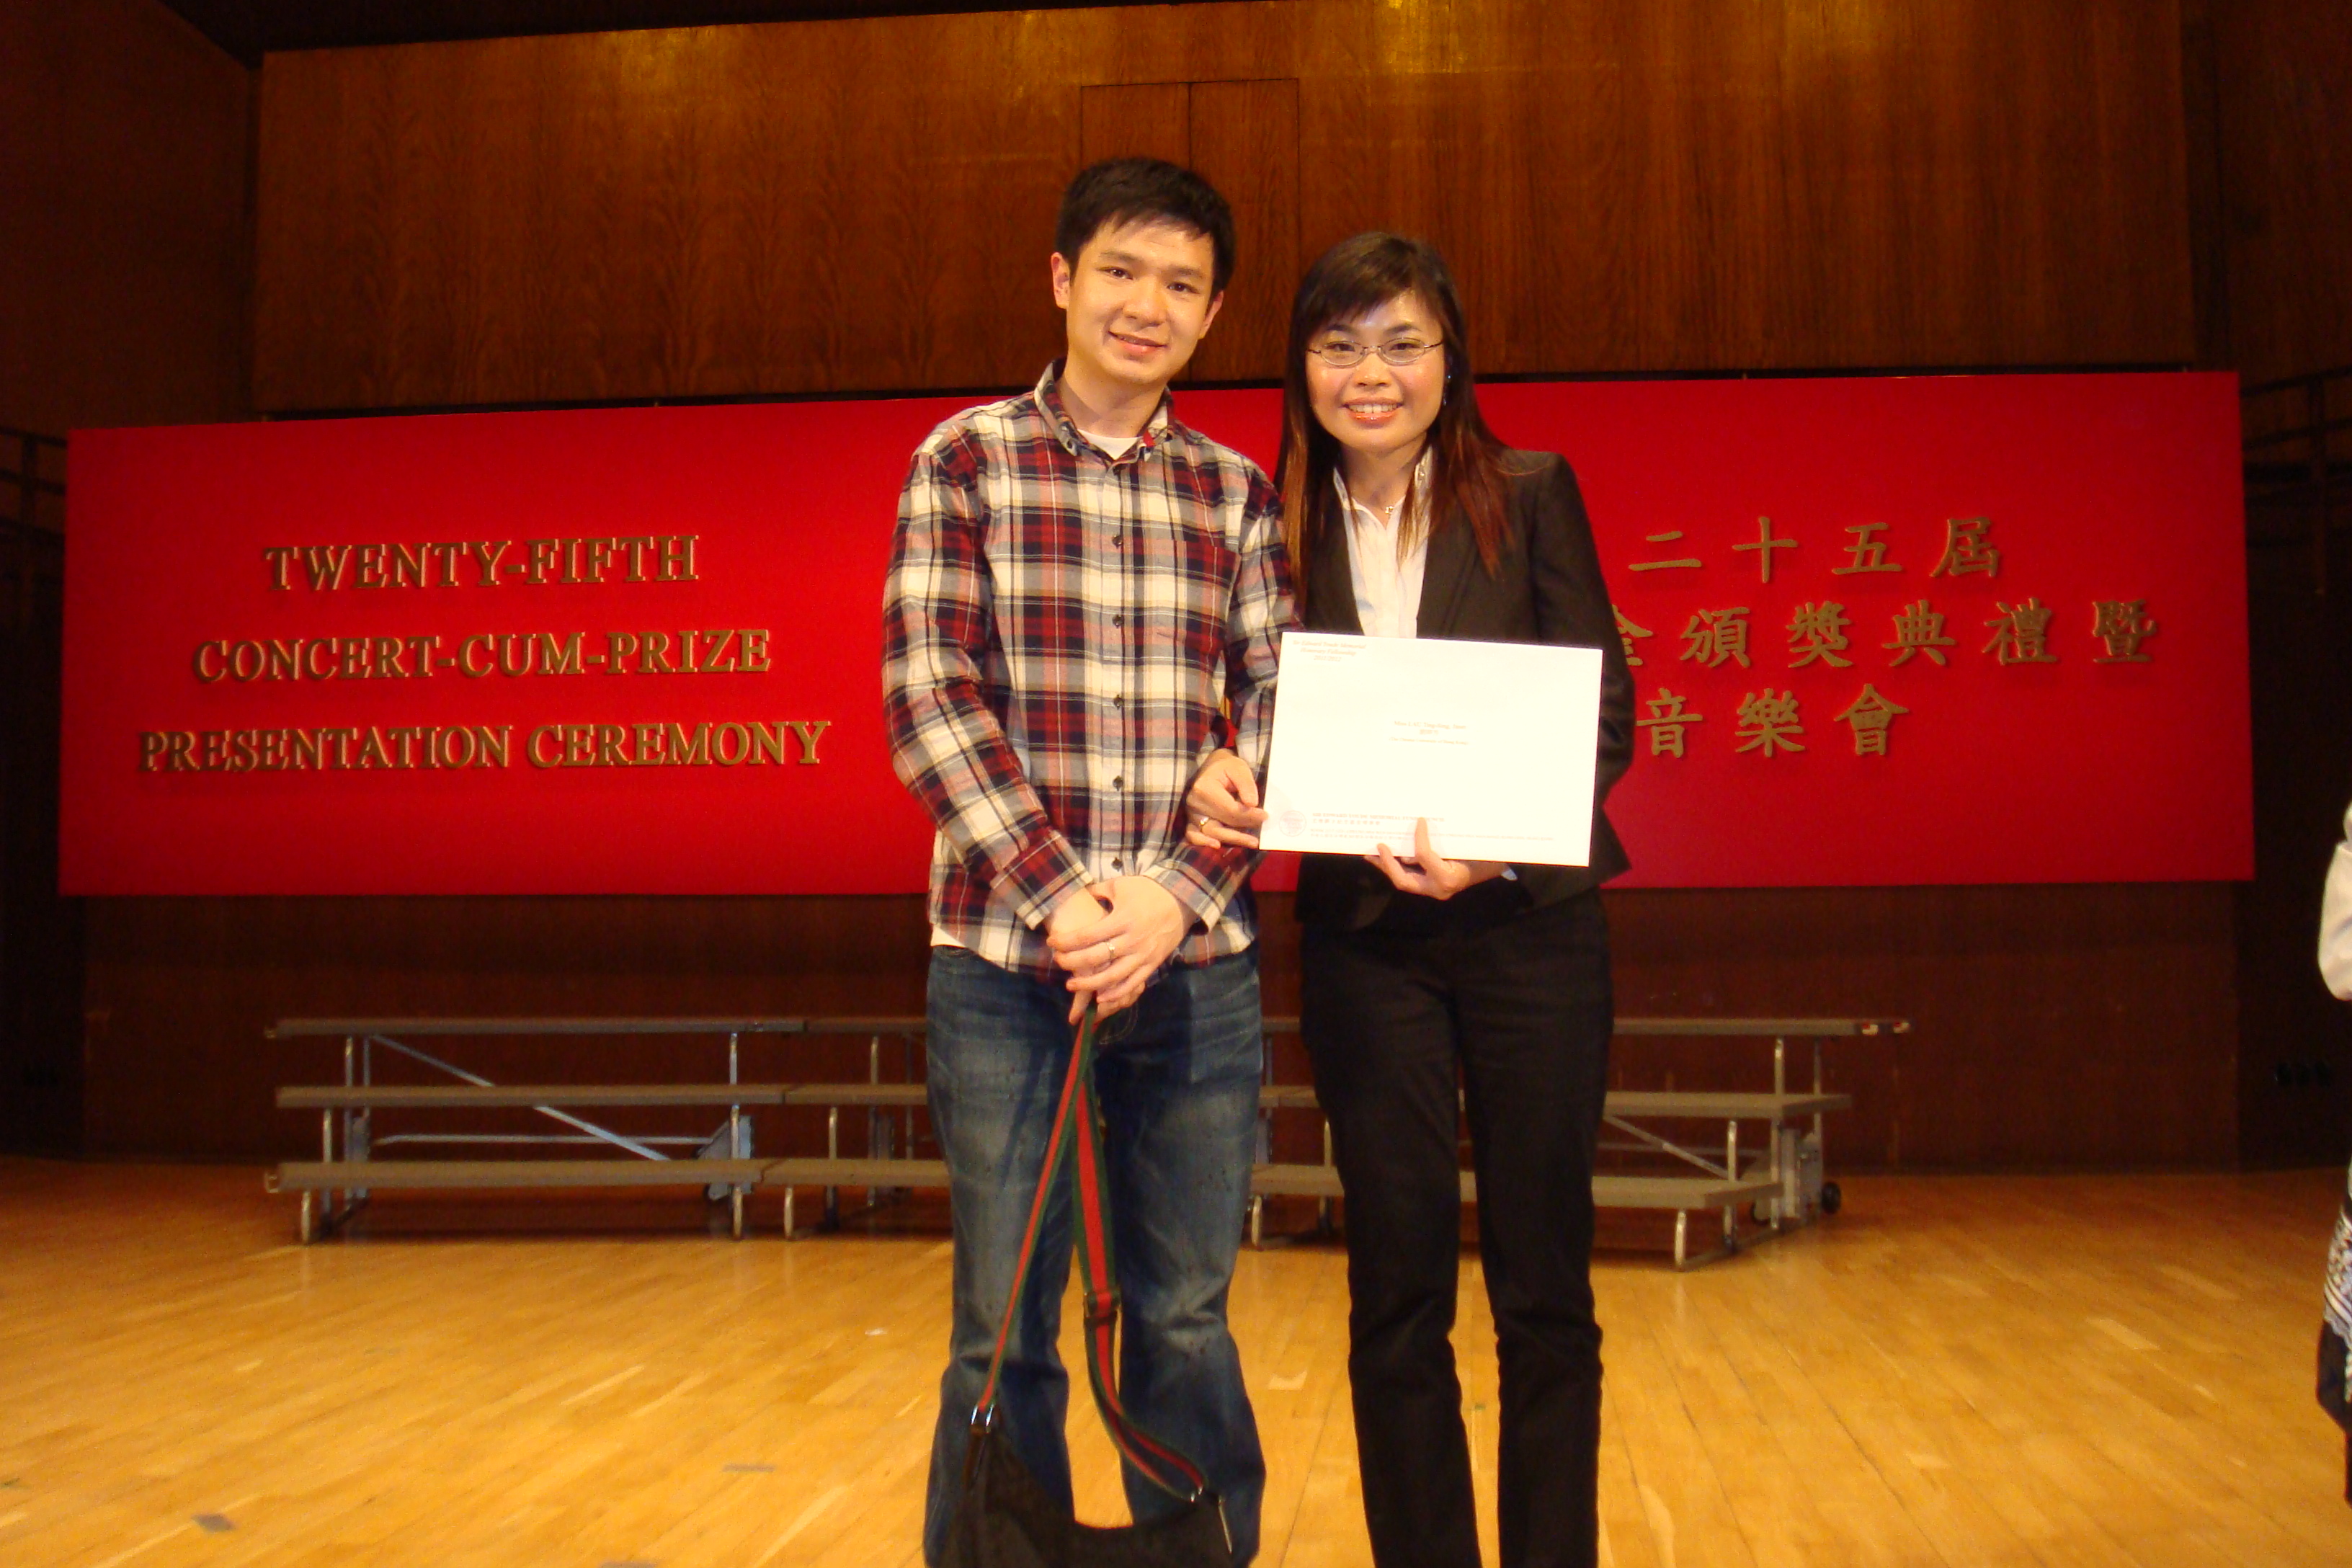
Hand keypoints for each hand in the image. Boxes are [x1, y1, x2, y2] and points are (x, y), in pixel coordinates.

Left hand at [1048, 876, 1189, 1017]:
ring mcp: (1143, 955)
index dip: (1066, 941)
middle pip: (1095, 957)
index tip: (1052, 942)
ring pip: (1112, 976)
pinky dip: (1116, 993)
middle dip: (1072, 962)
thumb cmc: (1148, 891)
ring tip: (1071, 984)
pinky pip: (1132, 984)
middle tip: (1058, 962)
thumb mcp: (1121, 885)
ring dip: (1089, 984)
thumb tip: (1076, 894)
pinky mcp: (1152, 964)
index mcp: (1122, 919)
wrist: (1182, 900)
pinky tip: (1100, 997)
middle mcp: (1131, 940)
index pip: (1087, 935)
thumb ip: (1097, 891)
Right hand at [1183, 748, 1265, 849]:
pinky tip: (1217, 846)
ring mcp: (1190, 813)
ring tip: (1252, 842)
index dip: (1249, 815)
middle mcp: (1194, 803)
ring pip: (1212, 832)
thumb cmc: (1226, 767)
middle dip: (1244, 827)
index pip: (1230, 810)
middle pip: (1222, 823)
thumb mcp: (1239, 768)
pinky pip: (1193, 836)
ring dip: (1233, 839)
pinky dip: (1203, 842)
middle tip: (1262, 827)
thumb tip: (1251, 804)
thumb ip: (1246, 785)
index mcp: (1204, 789)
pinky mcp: (1190, 820)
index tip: (1265, 815)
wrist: (1210, 767)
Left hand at [1366, 818, 1506, 901]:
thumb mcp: (1469, 846)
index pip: (1425, 856)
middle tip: (1379, 846)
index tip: (1419, 820)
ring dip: (1387, 866)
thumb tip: (1420, 824)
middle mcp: (1438, 888)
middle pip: (1404, 881)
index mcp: (1448, 878)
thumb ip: (1445, 842)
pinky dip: (1398, 866)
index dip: (1419, 837)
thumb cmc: (1486, 855)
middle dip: (1388, 864)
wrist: (1496, 868)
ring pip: (1403, 880)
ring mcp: (1433, 889)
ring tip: (1371, 853)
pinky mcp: (1430, 885)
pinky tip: (1387, 856)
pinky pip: (1410, 877)